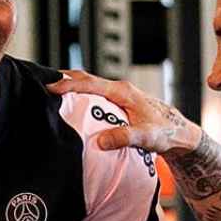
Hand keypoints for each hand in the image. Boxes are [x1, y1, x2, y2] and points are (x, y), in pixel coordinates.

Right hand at [45, 70, 202, 155]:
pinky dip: (80, 93)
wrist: (181, 133)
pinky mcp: (119, 101)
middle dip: (63, 79)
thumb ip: (123, 138)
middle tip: (40, 83)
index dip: (68, 85)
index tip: (49, 88)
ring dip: (70, 84)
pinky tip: (70, 102)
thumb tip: (100, 142)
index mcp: (123, 92)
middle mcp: (119, 89)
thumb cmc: (166, 133)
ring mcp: (119, 94)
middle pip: (85, 78)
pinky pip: (94, 93)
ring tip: (49, 90)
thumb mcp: (146, 138)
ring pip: (89, 84)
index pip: (90, 83)